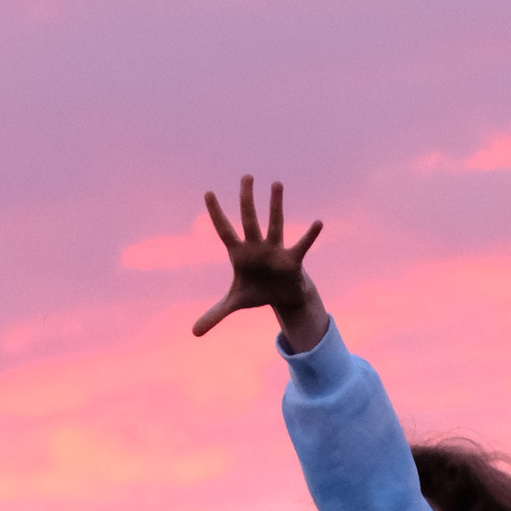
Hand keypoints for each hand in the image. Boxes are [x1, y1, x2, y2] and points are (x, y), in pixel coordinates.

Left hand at [192, 177, 326, 343]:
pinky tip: (317, 223)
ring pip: (275, 224)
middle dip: (246, 199)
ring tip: (276, 184)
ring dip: (275, 205)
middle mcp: (256, 247)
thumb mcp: (234, 304)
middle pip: (249, 220)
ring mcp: (274, 251)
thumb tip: (193, 333)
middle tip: (246, 177)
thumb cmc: (256, 293)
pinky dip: (309, 236)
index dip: (216, 214)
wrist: (282, 298)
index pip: (224, 230)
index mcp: (239, 254)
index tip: (208, 193)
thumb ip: (214, 314)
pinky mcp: (292, 260)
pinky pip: (301, 245)